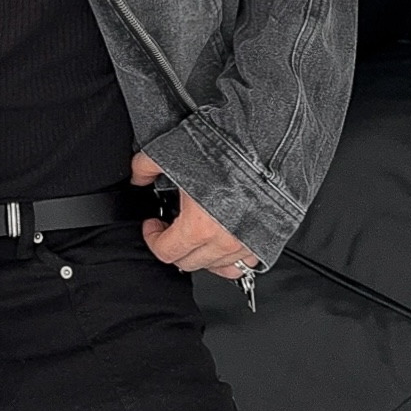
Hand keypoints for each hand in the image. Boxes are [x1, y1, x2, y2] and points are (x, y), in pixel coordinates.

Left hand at [130, 151, 260, 278]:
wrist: (272, 144)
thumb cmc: (230, 148)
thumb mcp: (174, 150)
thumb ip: (147, 166)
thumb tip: (138, 175)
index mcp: (198, 227)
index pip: (165, 252)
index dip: (152, 238)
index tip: (152, 226)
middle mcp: (224, 241)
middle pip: (188, 262)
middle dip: (174, 246)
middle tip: (172, 228)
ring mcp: (248, 243)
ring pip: (216, 266)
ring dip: (201, 253)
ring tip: (197, 234)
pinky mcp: (268, 240)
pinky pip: (244, 264)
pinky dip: (230, 258)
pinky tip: (223, 242)